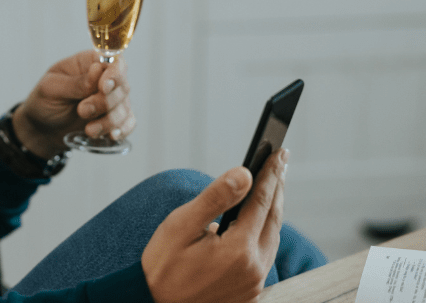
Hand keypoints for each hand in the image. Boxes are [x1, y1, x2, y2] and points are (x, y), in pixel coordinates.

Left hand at [12, 50, 135, 158]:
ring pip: (124, 107)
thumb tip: (98, 70)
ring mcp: (112, 99)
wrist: (42, 129)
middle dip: (104, 103)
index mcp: (89, 63)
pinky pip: (128, 123)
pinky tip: (112, 136)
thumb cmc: (44, 102)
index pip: (113, 62)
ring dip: (109, 121)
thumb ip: (76, 82)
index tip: (103, 88)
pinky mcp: (114, 119)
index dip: (114, 75)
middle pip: (122, 87)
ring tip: (89, 130)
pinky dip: (122, 130)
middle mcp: (105, 79)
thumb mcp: (52, 88)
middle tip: (82, 111)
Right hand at [142, 148, 288, 302]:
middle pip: (274, 219)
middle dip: (278, 187)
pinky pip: (265, 257)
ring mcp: (254, 284)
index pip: (262, 201)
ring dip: (274, 210)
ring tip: (273, 187)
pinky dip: (265, 233)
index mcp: (238, 249)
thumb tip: (244, 174)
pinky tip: (258, 223)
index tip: (278, 153)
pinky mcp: (249, 293)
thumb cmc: (162, 265)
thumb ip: (215, 198)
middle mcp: (254, 269)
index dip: (270, 174)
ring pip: (272, 239)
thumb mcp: (181, 225)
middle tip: (280, 162)